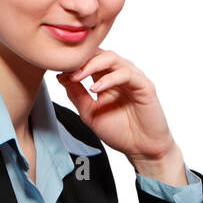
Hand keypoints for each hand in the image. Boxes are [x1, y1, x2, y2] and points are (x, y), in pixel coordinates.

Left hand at [55, 50, 180, 174]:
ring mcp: (133, 78)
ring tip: (77, 77)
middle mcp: (120, 74)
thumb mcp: (90, 113)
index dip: (74, 61)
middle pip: (100, 52)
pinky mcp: (144, 85)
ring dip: (92, 65)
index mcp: (107, 78)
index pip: (90, 58)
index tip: (57, 69)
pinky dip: (109, 79)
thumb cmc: (120, 132)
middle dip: (81, 59)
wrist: (141, 149)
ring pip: (112, 57)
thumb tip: (60, 76)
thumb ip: (76, 94)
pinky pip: (126, 74)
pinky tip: (95, 88)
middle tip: (66, 70)